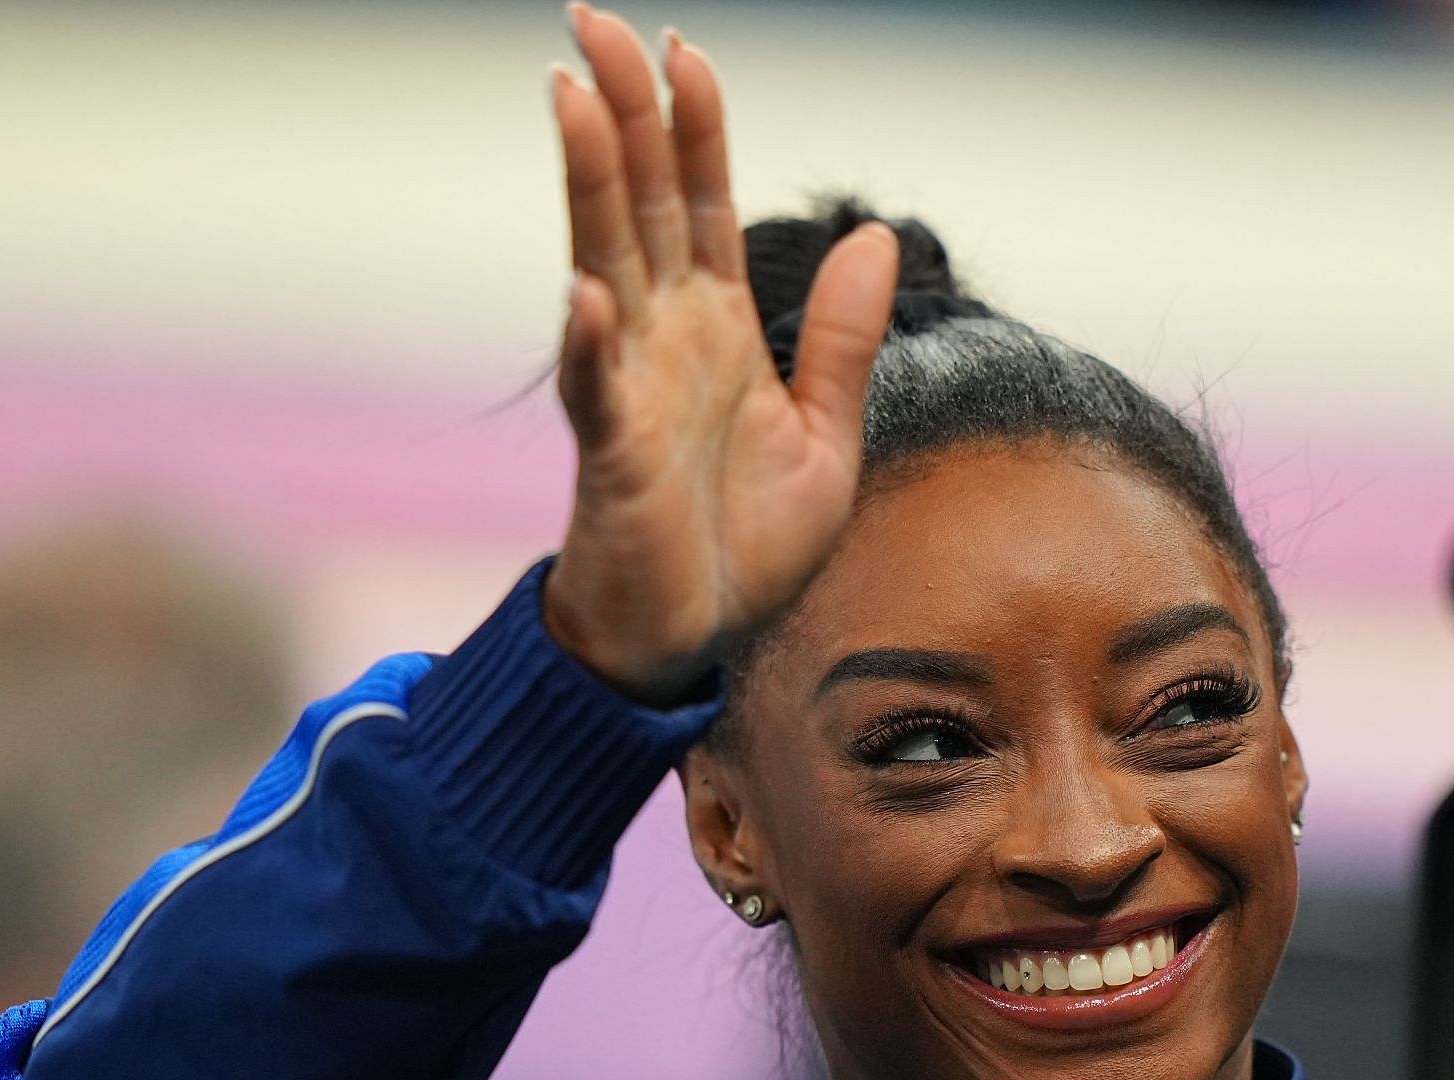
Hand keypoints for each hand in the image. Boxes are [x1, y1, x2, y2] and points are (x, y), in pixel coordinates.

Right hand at [542, 5, 898, 704]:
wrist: (698, 643)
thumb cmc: (750, 546)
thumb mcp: (825, 436)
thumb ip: (843, 340)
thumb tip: (878, 236)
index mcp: (718, 330)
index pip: (702, 203)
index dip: (694, 126)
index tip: (685, 47)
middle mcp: (665, 341)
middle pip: (639, 206)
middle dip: (624, 114)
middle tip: (594, 21)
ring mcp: (633, 392)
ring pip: (605, 267)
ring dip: (589, 187)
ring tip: (574, 99)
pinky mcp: (616, 461)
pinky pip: (599, 393)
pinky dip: (593, 347)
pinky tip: (590, 290)